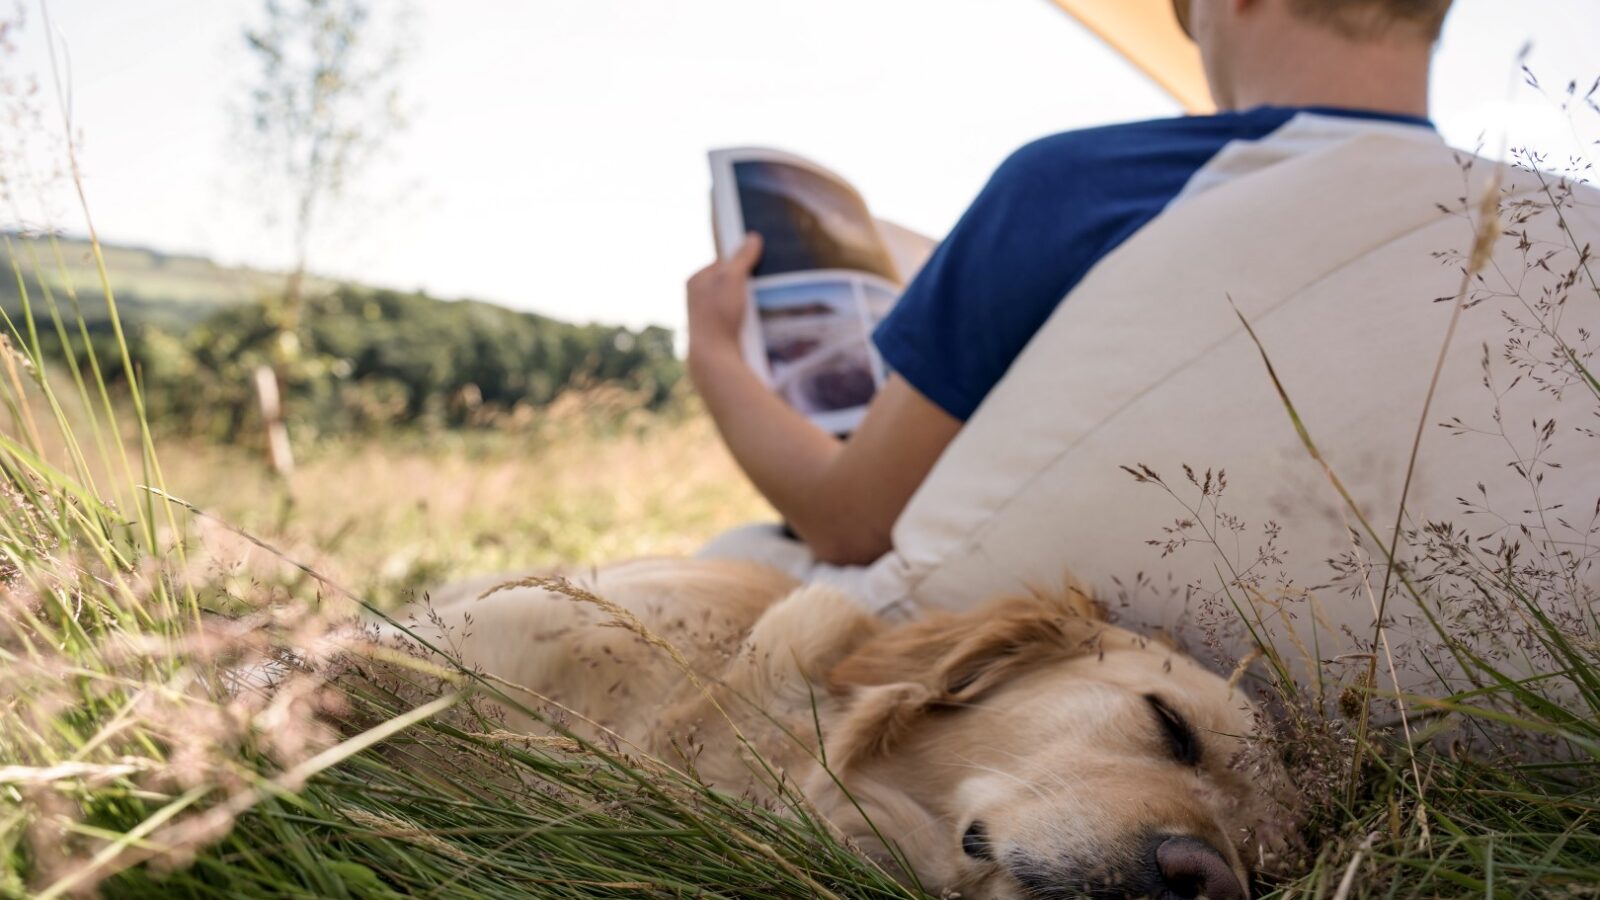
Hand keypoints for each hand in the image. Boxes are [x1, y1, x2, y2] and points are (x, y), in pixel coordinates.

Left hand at [686, 233, 762, 376]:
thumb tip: (753, 237)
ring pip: (732, 302)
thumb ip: (742, 257)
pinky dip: (745, 319)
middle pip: (727, 283)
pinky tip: (755, 322)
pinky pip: (735, 319)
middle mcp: (696, 298)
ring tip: (760, 304)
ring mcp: (705, 317)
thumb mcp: (732, 277)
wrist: (714, 357)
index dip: (740, 263)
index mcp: (695, 281)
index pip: (721, 263)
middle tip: (762, 285)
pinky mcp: (716, 334)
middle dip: (744, 284)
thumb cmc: (719, 313)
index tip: (757, 264)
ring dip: (746, 303)